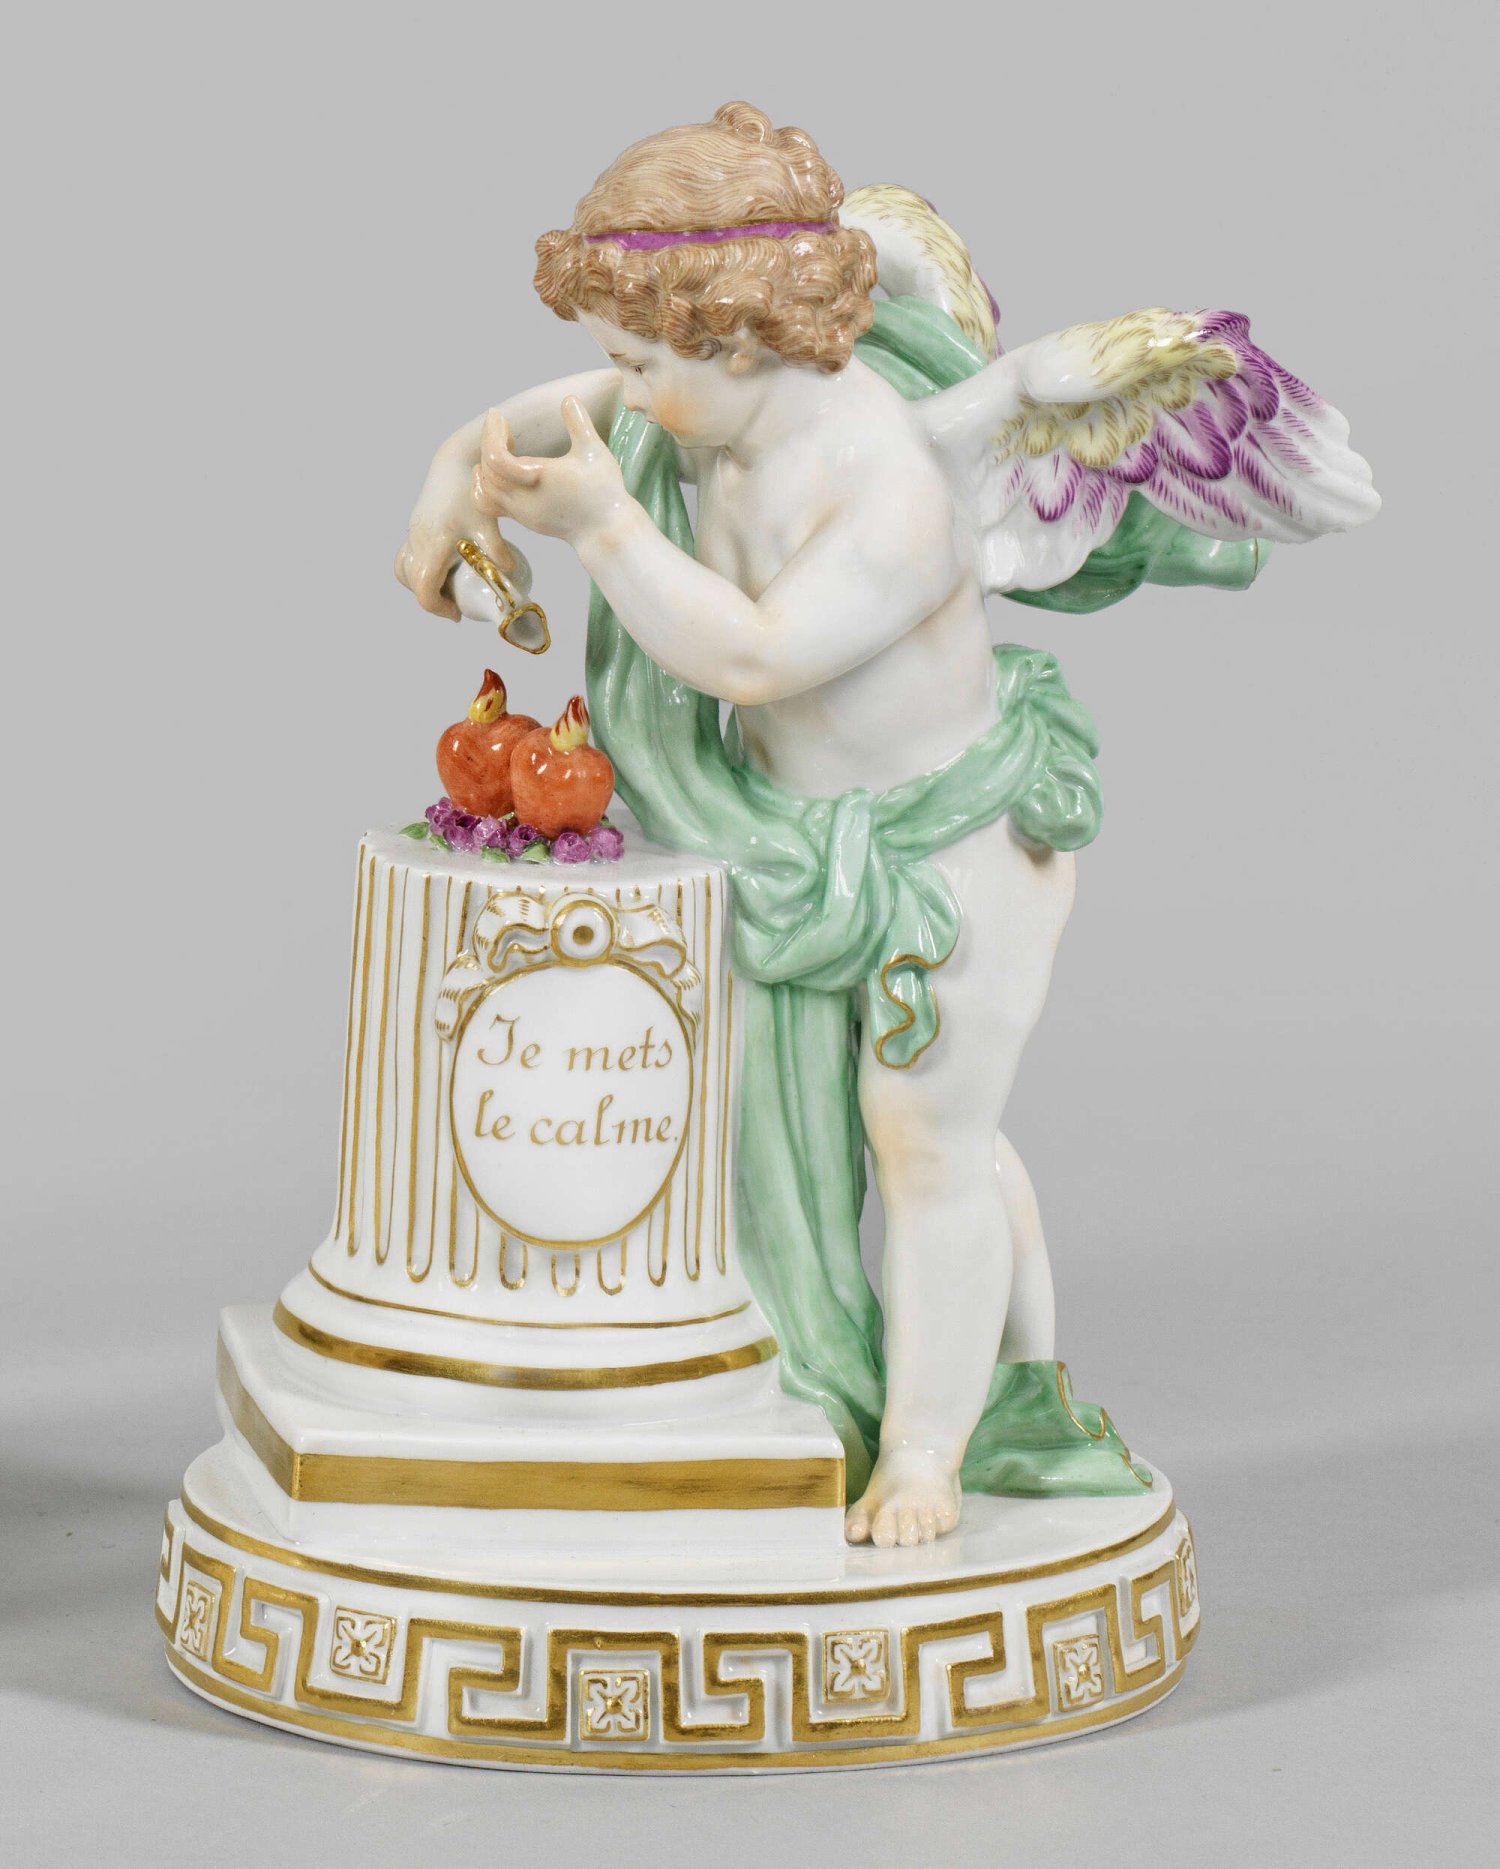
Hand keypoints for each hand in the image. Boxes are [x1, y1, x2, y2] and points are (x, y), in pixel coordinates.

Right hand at [394, 497, 518, 622]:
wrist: (454, 464)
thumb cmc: (470, 492)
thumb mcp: (487, 524)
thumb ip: (498, 551)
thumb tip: (511, 575)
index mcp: (432, 546)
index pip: (425, 590)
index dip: (439, 608)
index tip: (457, 614)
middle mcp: (417, 541)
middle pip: (413, 584)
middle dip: (433, 599)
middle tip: (456, 604)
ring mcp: (412, 534)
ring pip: (405, 571)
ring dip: (423, 585)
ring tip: (449, 586)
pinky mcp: (414, 528)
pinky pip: (407, 557)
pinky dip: (420, 570)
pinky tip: (444, 567)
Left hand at [473, 398, 626, 544]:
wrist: (605, 532)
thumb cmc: (603, 492)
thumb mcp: (594, 452)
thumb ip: (579, 423)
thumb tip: (568, 399)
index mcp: (536, 479)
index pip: (495, 457)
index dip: (492, 432)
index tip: (498, 416)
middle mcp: (522, 499)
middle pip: (486, 470)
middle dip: (489, 442)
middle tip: (502, 424)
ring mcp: (520, 513)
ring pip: (484, 488)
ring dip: (486, 464)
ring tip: (502, 445)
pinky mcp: (523, 519)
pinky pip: (488, 504)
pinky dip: (485, 485)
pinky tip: (499, 471)